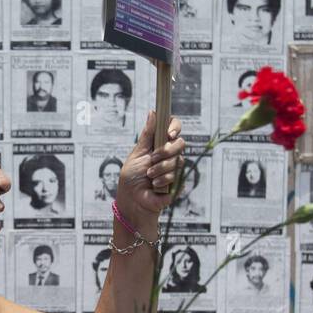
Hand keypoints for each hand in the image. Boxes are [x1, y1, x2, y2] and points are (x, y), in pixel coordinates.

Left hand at [116, 109, 184, 231]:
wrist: (133, 201)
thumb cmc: (132, 177)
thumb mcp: (137, 153)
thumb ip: (147, 135)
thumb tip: (153, 112)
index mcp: (160, 143)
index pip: (174, 127)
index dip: (174, 127)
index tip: (168, 133)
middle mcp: (170, 153)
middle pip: (180, 143)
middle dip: (166, 151)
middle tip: (153, 159)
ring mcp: (176, 167)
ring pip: (178, 160)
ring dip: (160, 168)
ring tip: (149, 176)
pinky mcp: (179, 181)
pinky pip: (178, 175)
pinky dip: (164, 180)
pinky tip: (155, 185)